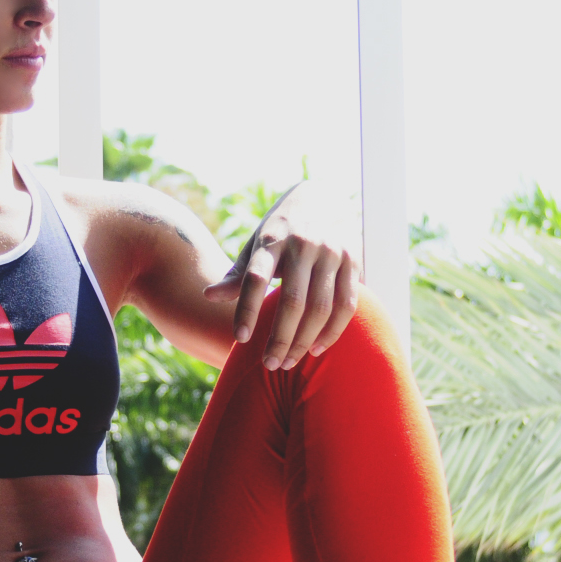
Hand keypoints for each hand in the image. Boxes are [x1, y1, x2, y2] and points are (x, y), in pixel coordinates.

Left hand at [204, 192, 359, 368]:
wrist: (324, 197)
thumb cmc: (281, 230)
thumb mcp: (255, 244)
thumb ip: (237, 273)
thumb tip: (208, 296)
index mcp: (272, 240)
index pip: (255, 278)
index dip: (246, 310)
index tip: (240, 339)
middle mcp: (303, 245)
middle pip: (292, 301)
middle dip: (280, 338)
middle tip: (269, 365)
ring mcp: (331, 252)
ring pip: (320, 307)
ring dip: (305, 341)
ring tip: (289, 361)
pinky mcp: (353, 260)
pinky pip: (346, 305)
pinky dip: (332, 332)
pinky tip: (317, 348)